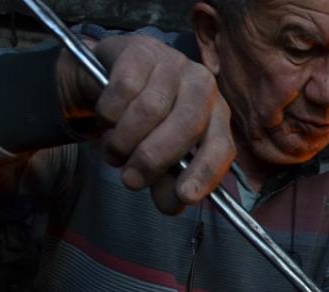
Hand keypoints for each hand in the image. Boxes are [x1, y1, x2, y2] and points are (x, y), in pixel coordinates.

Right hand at [56, 35, 233, 213]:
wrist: (109, 79)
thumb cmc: (143, 124)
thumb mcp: (159, 156)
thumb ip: (168, 182)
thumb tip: (171, 204)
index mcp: (217, 116)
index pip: (221, 146)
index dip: (206, 173)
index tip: (185, 195)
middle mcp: (203, 86)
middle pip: (186, 126)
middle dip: (154, 159)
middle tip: (131, 178)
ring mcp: (174, 63)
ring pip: (151, 109)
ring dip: (125, 140)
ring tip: (113, 151)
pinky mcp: (141, 50)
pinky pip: (124, 89)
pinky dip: (109, 113)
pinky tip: (106, 119)